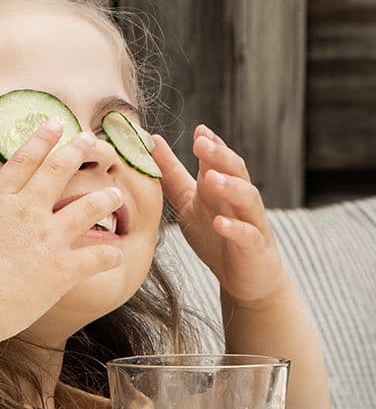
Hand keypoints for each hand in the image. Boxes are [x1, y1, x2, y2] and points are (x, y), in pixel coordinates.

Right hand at [0, 122, 123, 340]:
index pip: (23, 161)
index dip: (41, 139)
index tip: (55, 125)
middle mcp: (27, 213)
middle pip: (59, 171)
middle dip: (78, 151)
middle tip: (92, 141)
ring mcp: (48, 239)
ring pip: (89, 207)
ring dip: (105, 198)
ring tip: (116, 194)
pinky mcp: (63, 269)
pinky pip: (98, 257)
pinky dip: (111, 255)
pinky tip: (118, 254)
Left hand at [152, 126, 287, 306]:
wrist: (244, 278)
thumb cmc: (215, 236)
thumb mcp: (189, 202)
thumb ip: (173, 175)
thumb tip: (153, 142)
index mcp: (223, 189)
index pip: (220, 161)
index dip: (212, 145)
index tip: (199, 130)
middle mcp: (240, 201)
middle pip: (236, 172)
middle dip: (220, 156)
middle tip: (201, 144)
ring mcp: (251, 223)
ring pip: (247, 199)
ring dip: (231, 187)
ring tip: (212, 178)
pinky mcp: (255, 249)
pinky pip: (248, 235)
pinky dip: (235, 228)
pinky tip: (220, 223)